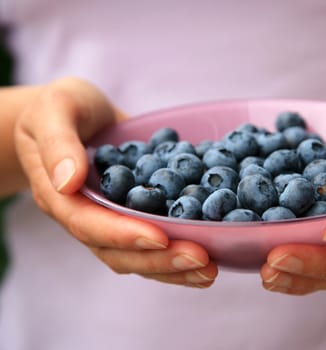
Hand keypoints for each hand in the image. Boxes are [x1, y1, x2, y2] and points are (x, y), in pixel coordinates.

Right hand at [14, 77, 217, 286]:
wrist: (72, 114)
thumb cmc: (60, 106)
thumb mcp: (53, 109)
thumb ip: (58, 143)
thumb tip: (68, 181)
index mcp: (61, 197)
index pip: (90, 225)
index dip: (124, 235)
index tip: (159, 238)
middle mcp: (86, 217)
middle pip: (119, 252)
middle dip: (160, 259)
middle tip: (201, 260)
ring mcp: (111, 219)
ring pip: (139, 256)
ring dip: (175, 267)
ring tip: (210, 269)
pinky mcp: (134, 214)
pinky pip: (155, 241)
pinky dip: (179, 251)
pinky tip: (211, 255)